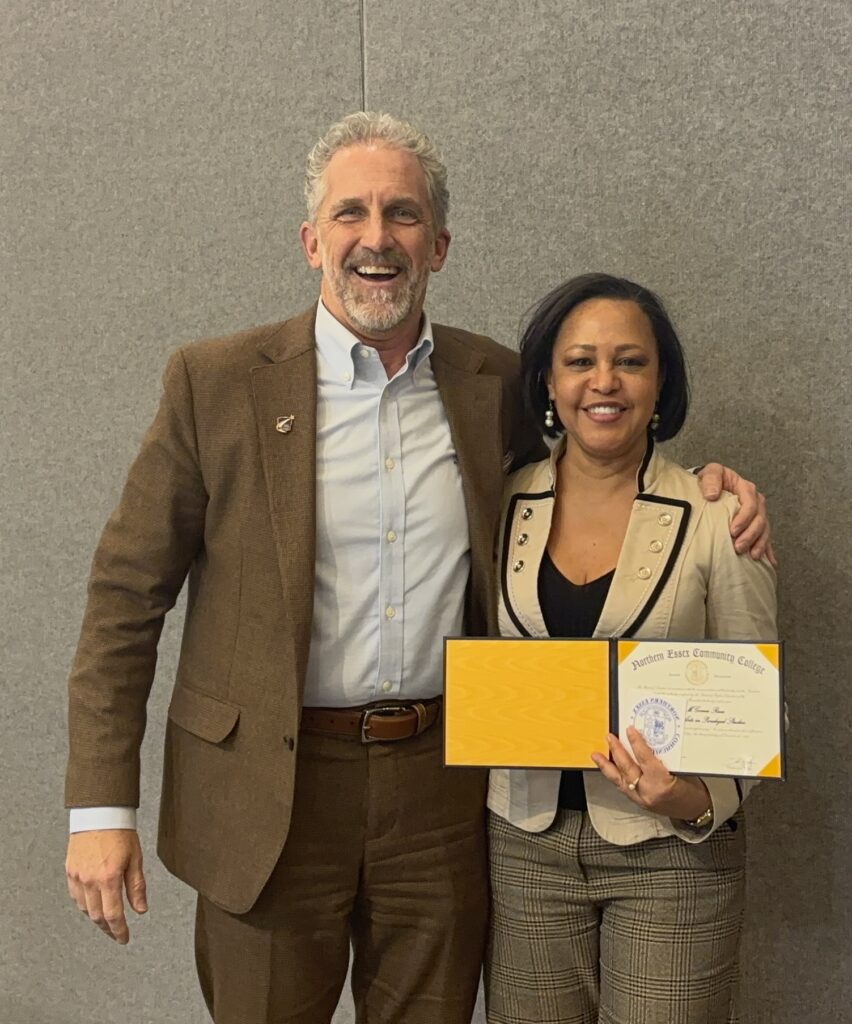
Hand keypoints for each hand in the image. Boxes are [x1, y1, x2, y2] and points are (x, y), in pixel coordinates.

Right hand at [66, 830, 146, 943]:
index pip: (113, 915)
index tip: (124, 938)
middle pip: (97, 916)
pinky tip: (92, 905)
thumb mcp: (135, 858)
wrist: (100, 813)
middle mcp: (90, 880)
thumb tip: (140, 909)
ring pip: (84, 908)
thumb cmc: (120, 832)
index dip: (119, 931)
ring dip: (96, 918)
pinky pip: (75, 896)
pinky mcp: (70, 870)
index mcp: (109, 878)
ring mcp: (77, 876)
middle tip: (117, 934)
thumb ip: (136, 887)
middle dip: (108, 929)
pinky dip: (85, 905)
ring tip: (107, 921)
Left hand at [591, 729, 710, 820]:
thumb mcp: (683, 771)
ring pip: (620, 781)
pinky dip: (614, 777)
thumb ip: (665, 759)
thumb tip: (649, 740)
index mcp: (662, 784)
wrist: (697, 811)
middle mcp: (649, 793)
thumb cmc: (694, 790)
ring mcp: (642, 800)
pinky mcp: (639, 804)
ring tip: (596, 755)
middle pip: (628, 769)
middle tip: (609, 737)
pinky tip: (608, 769)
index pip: (645, 759)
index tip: (629, 730)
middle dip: (617, 751)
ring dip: (607, 766)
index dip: (636, 743)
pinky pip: (623, 788)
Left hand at [696, 463, 774, 563]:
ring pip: (764, 530)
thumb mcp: (710, 473)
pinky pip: (764, 537)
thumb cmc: (710, 480)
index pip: (750, 504)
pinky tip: (769, 561)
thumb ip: (711, 480)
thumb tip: (712, 495)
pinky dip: (767, 549)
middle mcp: (755, 501)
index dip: (744, 518)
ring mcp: (757, 514)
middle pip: (759, 519)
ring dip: (759, 543)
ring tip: (752, 556)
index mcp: (746, 488)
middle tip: (739, 547)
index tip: (733, 531)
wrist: (710, 486)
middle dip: (751, 535)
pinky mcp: (754, 524)